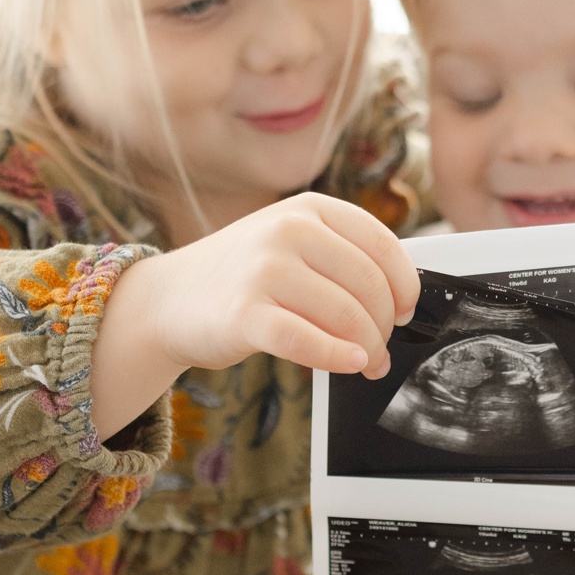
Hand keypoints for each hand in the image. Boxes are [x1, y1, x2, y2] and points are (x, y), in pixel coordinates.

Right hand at [90, 193, 419, 438]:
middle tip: (380, 349)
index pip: (383, 245)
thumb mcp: (293, 246)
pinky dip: (336, 358)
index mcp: (309, 209)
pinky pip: (307, 341)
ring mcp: (264, 270)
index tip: (406, 312)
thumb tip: (401, 303)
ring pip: (345, 316)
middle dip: (384, 327)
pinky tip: (348, 365)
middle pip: (369, 286)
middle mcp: (288, 231)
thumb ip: (343, 260)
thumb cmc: (242, 278)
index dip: (406, 286)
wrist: (168, 300)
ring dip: (367, 350)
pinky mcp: (244, 313)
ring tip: (365, 363)